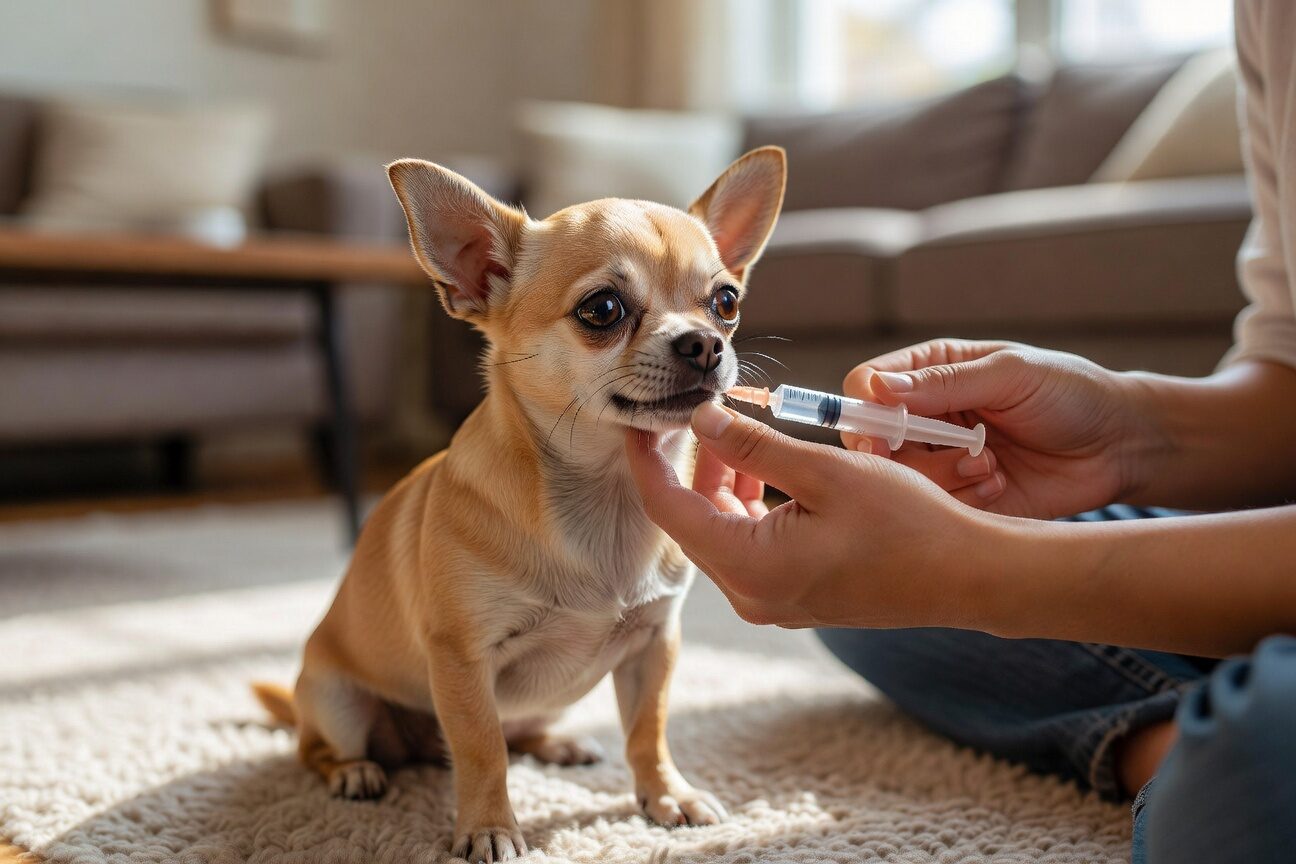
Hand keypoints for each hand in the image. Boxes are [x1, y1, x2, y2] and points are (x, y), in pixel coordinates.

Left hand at [623, 402, 1007, 629]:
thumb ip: (753, 448)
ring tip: (730, 434)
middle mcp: (750, 594)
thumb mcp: (823, 471)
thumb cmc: (907, 523)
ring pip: (719, 534)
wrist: (968, 576)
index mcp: (749, 566)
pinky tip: (759, 472)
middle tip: (691, 414)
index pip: (668, 509)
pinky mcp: (793, 597)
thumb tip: (702, 419)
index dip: (647, 462)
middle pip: (691, 523)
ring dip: (719, 486)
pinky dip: (745, 508)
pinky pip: (747, 548)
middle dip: (686, 468)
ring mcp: (771, 601)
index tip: (637, 420)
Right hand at [842, 340, 1145, 519]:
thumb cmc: (1070, 393)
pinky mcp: (960, 499)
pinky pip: (935, 507)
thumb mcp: (1010, 375)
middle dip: (894, 451)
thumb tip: (878, 388)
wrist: (1121, 446)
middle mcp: (928, 417)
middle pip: (871, 438)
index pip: (867, 386)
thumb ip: (945, 382)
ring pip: (899, 477)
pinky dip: (963, 498)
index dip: (864, 407)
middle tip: (925, 454)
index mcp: (932, 373)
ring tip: (988, 464)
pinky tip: (998, 483)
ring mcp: (941, 460)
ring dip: (940, 474)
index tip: (884, 427)